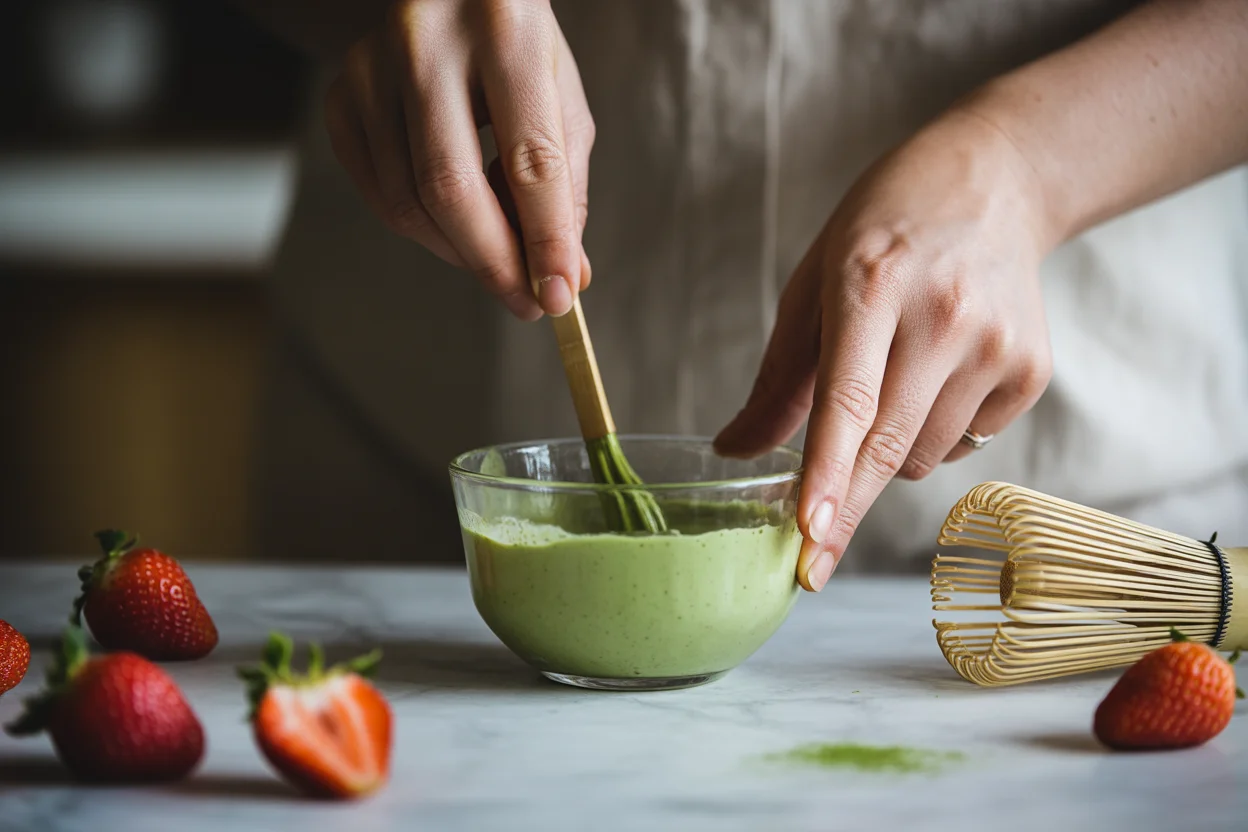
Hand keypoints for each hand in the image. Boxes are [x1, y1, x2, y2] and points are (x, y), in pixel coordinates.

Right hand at [323, 0, 593, 319]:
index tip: (559, 294)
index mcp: (505, 31)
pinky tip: (452, 223)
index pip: (529, 158)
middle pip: (451, 188)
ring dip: (458, 250)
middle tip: (524, 301)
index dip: (545, 239)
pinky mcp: (340, 93)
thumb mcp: (559, 97)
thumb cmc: (514, 46)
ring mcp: (371, 66)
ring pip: (406, 201)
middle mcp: (427, 42)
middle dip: (493, 262)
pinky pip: (376, 192)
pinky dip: (420, 227)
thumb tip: (564, 274)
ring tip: (497, 255)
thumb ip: (565, 185)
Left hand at [715, 111, 1054, 591]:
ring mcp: (997, 345)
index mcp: (872, 283)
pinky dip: (936, 435)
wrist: (996, 183)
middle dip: (842, 511)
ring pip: (923, 458)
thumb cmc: (883, 232)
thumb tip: (734, 452)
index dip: (825, 472)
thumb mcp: (814, 283)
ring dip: (889, 455)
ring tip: (892, 383)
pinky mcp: (1033, 370)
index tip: (807, 533)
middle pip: (886, 446)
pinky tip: (938, 376)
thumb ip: (778, 378)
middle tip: (811, 565)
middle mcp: (943, 316)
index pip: (847, 398)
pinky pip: (965, 445)